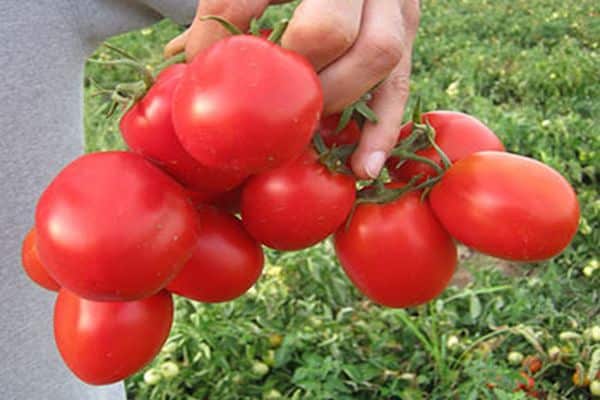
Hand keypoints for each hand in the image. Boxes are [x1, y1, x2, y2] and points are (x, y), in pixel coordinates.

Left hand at [165, 0, 419, 178]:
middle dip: (302, 82)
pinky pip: (401, 85)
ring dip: (337, 105)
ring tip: (307, 140)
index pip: (264, 4)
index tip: (207, 74)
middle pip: (337, 34)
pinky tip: (362, 167)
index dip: (234, 44)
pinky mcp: (409, 30)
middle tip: (272, 109)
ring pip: (381, 58)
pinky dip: (381, 130)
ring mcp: (396, 3)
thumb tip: (182, 66)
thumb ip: (223, 12)